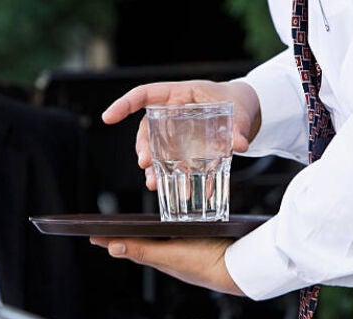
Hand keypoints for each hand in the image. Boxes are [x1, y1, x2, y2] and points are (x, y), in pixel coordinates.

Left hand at [89, 236, 243, 295]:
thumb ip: (143, 250)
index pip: (130, 247)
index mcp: (161, 258)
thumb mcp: (170, 255)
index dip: (112, 240)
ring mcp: (185, 250)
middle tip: (110, 229)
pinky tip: (174, 225)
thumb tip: (112, 247)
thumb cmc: (206, 263)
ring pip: (160, 239)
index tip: (92, 233)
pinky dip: (170, 230)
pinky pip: (179, 235)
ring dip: (146, 234)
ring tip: (133, 229)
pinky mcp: (199, 243)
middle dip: (126, 235)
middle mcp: (171, 255)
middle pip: (143, 243)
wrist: (238, 266)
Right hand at [102, 80, 260, 189]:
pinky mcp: (184, 148)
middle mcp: (172, 113)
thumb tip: (240, 144)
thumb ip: (238, 126)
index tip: (108, 117)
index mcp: (179, 94)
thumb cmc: (235, 102)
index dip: (124, 104)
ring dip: (152, 166)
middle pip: (148, 128)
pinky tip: (172, 189)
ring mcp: (176, 132)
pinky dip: (169, 176)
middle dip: (143, 146)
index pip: (144, 94)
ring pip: (155, 147)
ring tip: (153, 183)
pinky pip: (171, 162)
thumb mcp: (238, 110)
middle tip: (145, 163)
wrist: (244, 113)